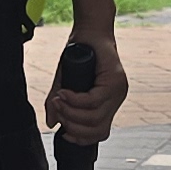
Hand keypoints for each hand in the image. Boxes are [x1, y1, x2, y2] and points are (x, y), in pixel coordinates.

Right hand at [46, 28, 127, 142]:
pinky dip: (75, 100)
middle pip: (97, 129)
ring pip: (95, 116)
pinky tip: (64, 93)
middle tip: (57, 111)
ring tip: (58, 101)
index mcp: (108, 103)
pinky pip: (94, 100)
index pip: (100, 133)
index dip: (82, 139)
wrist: (88, 30)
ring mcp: (118, 91)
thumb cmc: (78, 55)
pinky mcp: (115, 80)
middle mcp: (116, 99)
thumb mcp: (65, 83)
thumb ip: (58, 104)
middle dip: (73, 126)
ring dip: (72, 113)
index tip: (64, 134)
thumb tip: (52, 124)